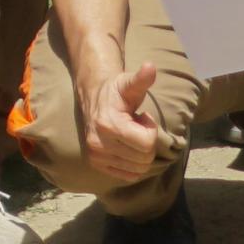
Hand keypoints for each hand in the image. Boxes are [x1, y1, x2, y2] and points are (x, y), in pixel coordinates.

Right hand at [75, 58, 167, 186]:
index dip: (150, 130)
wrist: (93, 97)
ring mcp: (96, 156)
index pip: (147, 144)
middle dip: (146, 142)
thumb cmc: (116, 91)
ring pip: (138, 169)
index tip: (141, 117)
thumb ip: (141, 79)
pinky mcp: (96, 164)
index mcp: (108, 125)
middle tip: (136, 126)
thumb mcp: (129, 83)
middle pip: (144, 158)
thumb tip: (151, 67)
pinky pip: (128, 176)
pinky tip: (126, 146)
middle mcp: (98, 144)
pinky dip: (133, 164)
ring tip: (130, 135)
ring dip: (140, 153)